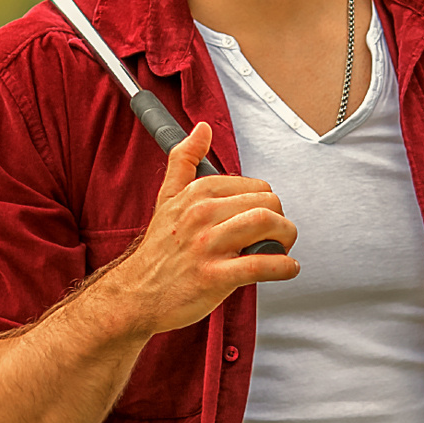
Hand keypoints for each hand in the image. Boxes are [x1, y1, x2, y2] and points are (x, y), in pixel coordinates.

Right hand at [91, 122, 297, 342]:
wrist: (136, 294)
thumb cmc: (159, 250)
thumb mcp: (166, 198)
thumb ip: (184, 160)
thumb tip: (202, 129)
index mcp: (196, 193)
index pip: (255, 185)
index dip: (266, 203)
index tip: (261, 219)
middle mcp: (201, 214)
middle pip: (267, 203)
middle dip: (281, 220)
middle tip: (276, 236)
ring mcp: (207, 245)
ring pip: (266, 225)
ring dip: (286, 237)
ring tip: (282, 248)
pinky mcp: (214, 276)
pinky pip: (261, 264)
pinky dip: (283, 266)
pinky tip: (286, 269)